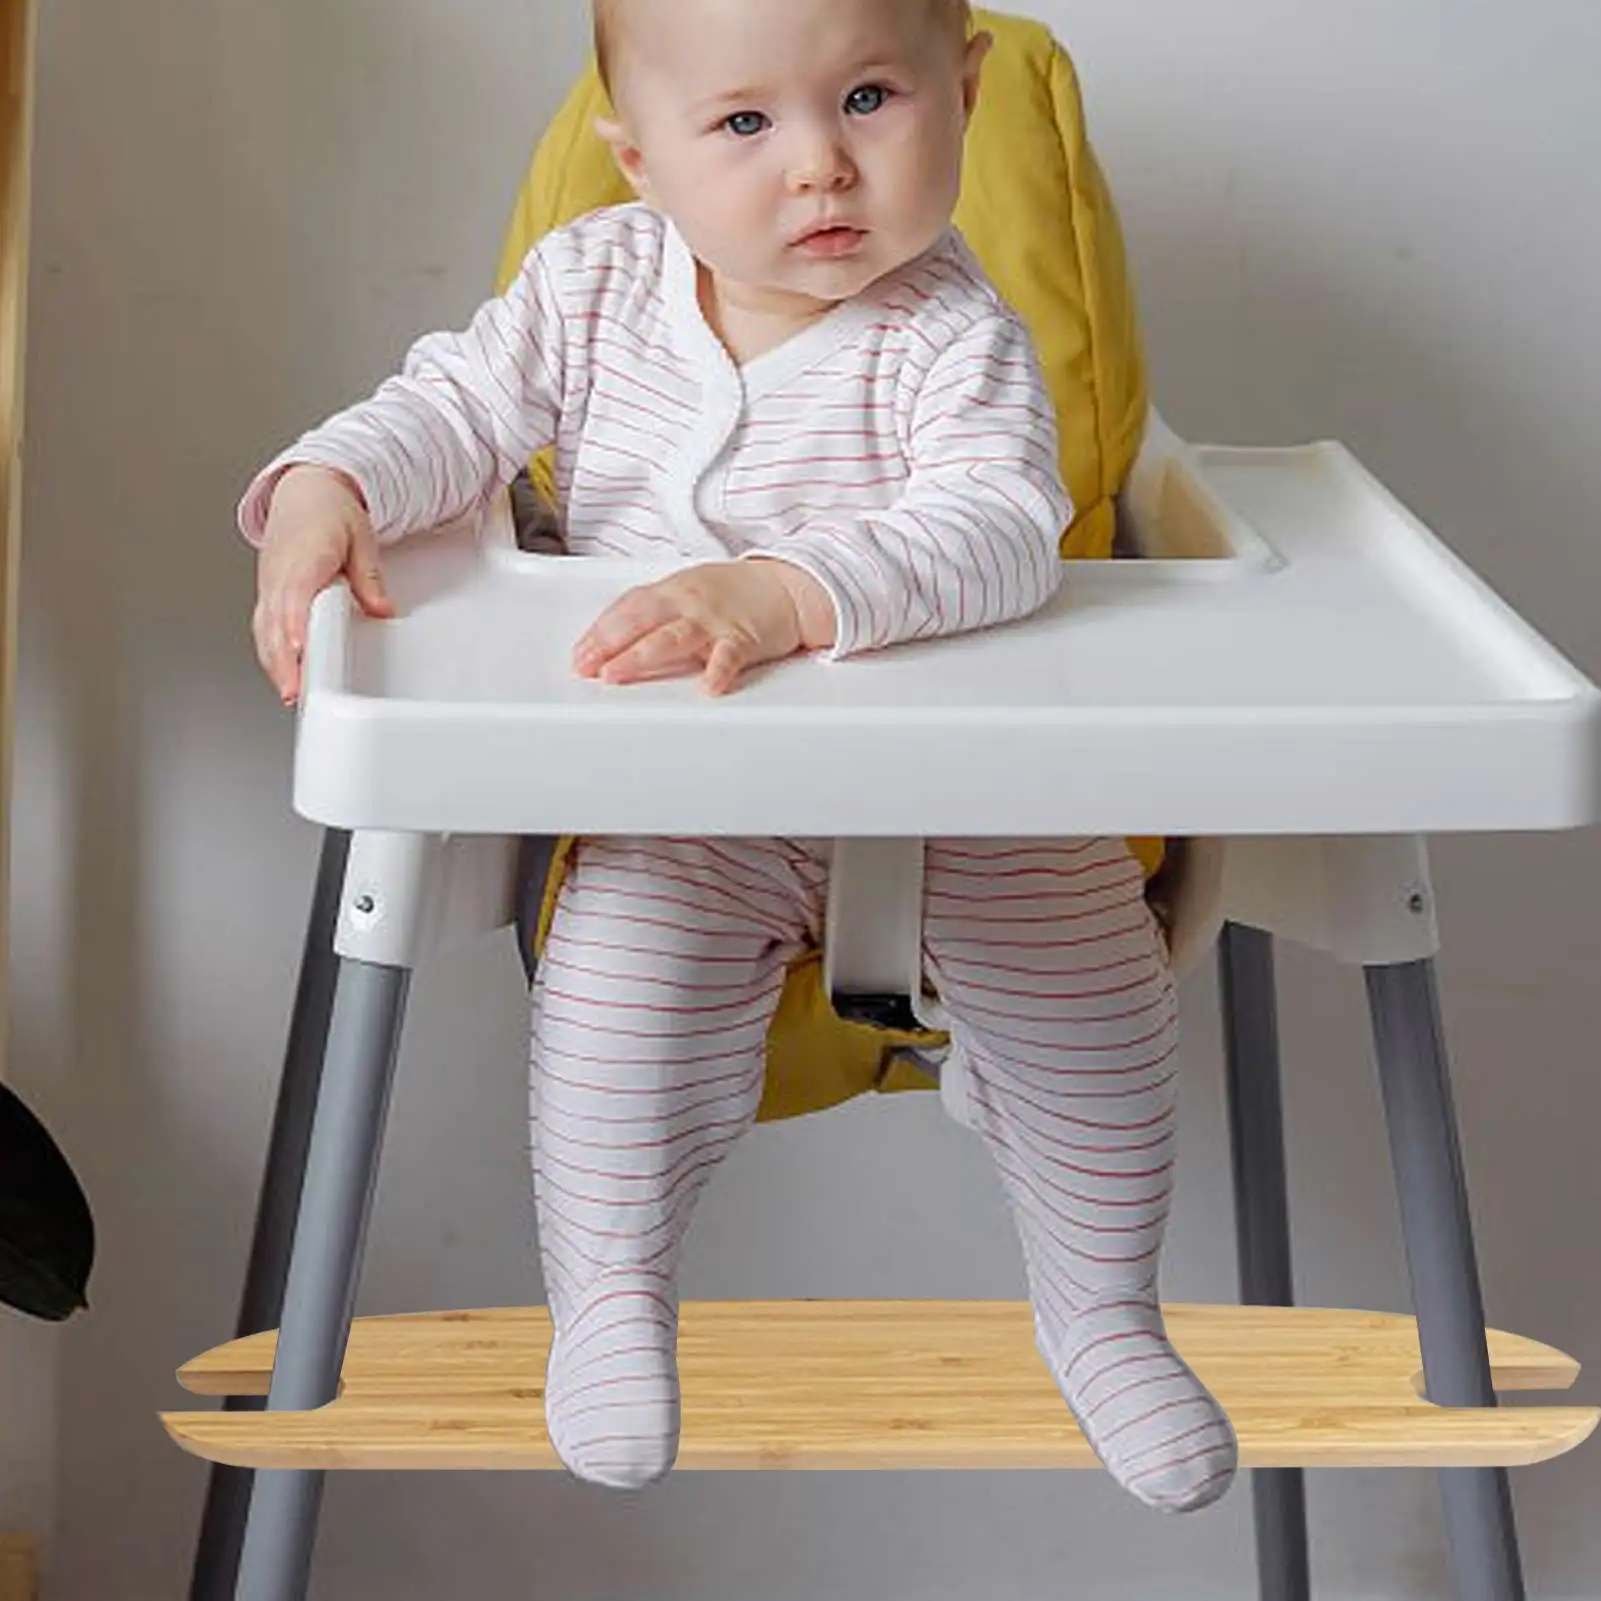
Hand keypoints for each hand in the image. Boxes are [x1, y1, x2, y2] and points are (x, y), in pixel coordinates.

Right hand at [252, 465, 395, 703]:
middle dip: (283, 658)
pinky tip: (283, 677)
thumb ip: (369, 576)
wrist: (304, 494)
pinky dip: (271, 654)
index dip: (294, 623)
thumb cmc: (329, 514)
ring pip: (266, 630)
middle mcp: (280, 575)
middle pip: (276, 622)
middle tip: (295, 691)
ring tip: (290, 694)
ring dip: (275, 663)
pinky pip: (265, 629)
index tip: (298, 647)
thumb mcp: (361, 538)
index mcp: (303, 557)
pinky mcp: (268, 598)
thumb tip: (381, 608)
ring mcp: (270, 587)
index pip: (294, 595)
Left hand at [573, 559, 834, 695]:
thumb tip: (608, 640)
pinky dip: (719, 671)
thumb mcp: (685, 593)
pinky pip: (730, 655)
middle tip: (588, 666)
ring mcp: (715, 620)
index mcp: (670, 592)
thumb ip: (651, 614)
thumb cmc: (731, 594)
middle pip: (642, 621)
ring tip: (618, 674)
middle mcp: (688, 603)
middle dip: (610, 643)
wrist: (785, 585)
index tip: (579, 656)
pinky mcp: (745, 638)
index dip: (599, 632)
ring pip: (674, 638)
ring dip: (642, 656)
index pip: (627, 609)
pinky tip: (707, 686)